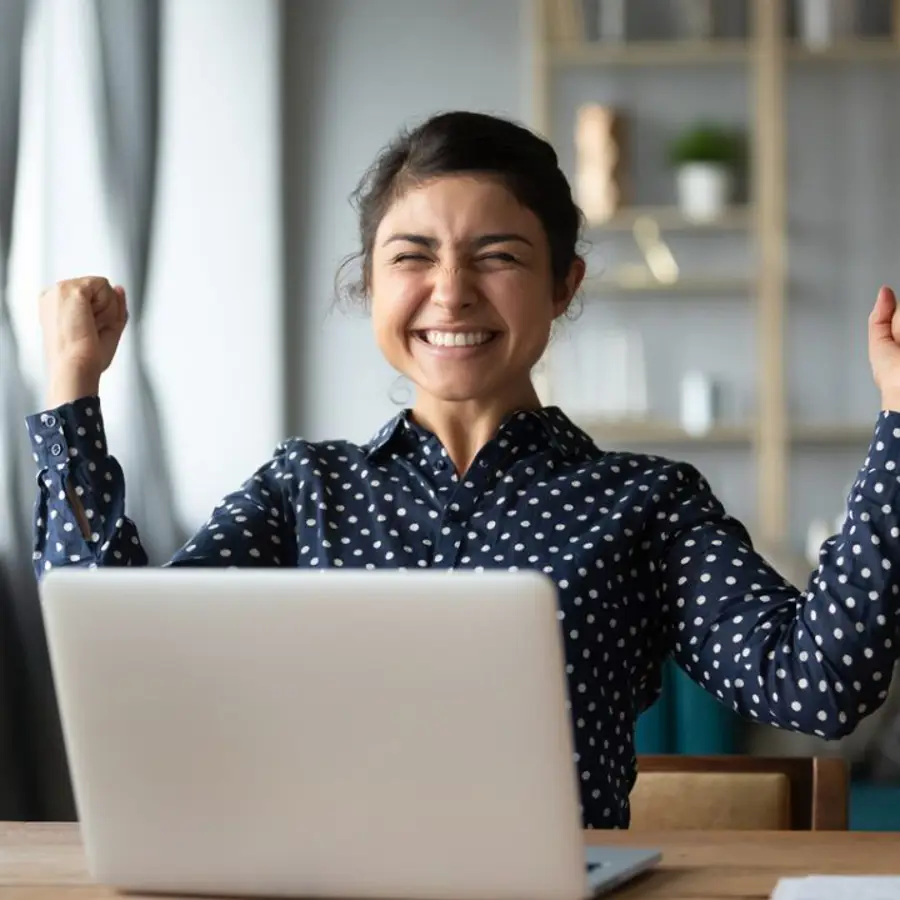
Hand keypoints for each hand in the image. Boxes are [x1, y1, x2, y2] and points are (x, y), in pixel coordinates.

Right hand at [39, 276, 127, 406]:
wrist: (77, 367)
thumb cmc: (87, 358)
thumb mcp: (106, 329)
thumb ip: (114, 306)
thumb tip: (119, 287)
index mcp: (56, 305)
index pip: (92, 297)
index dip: (100, 316)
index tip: (87, 334)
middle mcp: (54, 294)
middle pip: (99, 291)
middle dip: (105, 312)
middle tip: (90, 332)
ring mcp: (59, 289)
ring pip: (103, 287)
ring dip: (106, 311)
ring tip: (89, 327)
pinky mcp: (70, 289)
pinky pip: (103, 285)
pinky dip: (107, 306)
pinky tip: (91, 320)